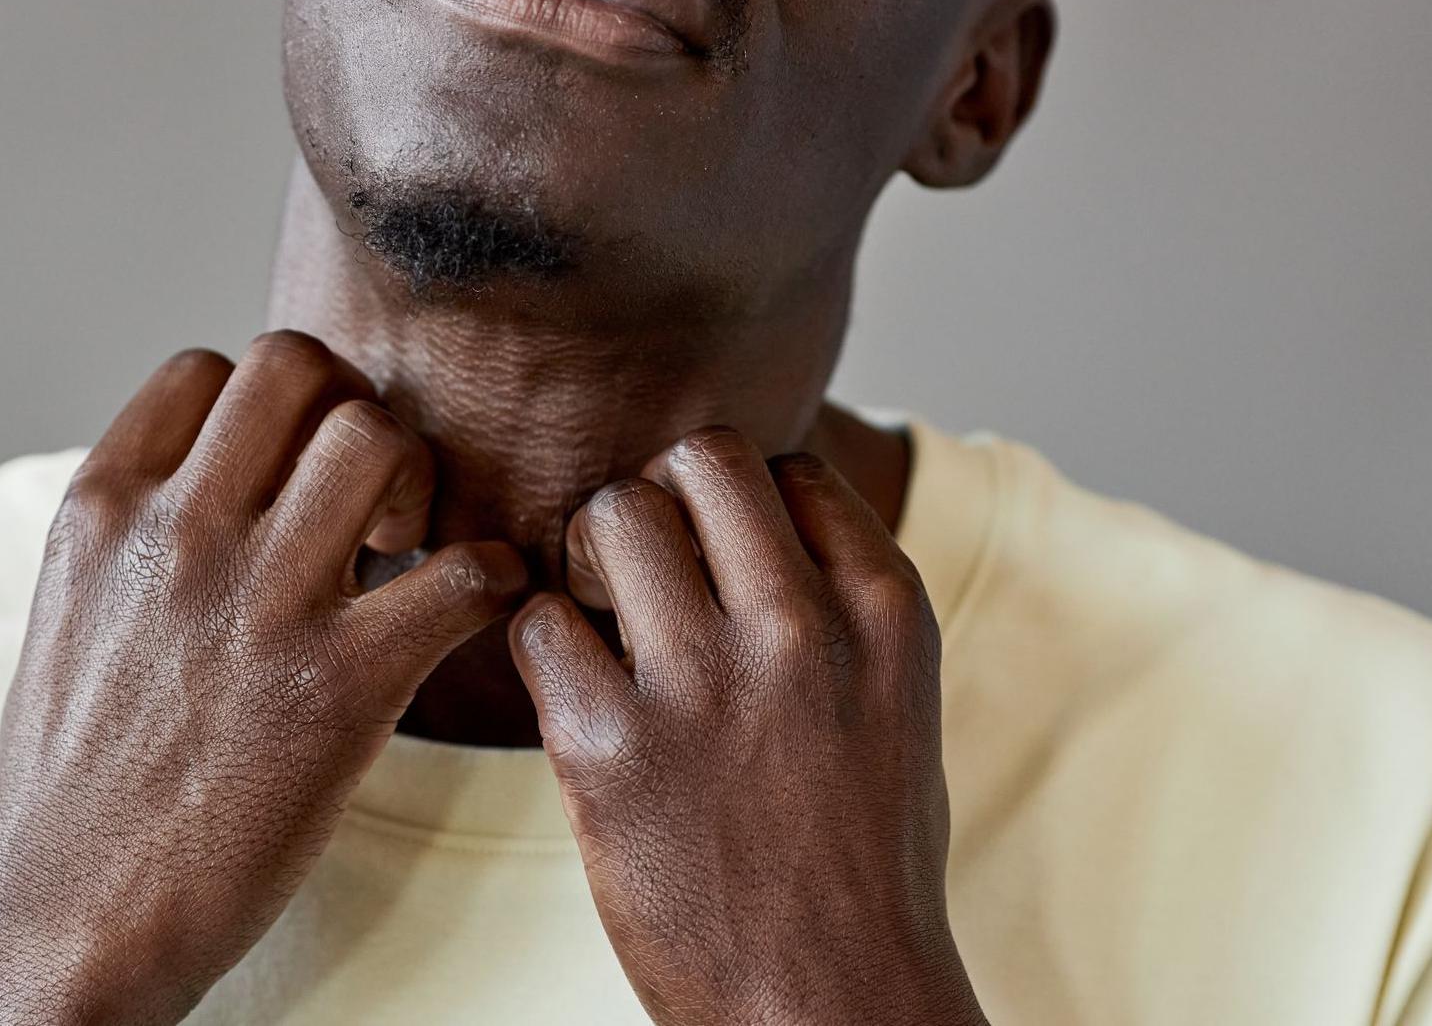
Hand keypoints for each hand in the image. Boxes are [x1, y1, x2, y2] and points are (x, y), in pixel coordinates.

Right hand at [0, 331, 528, 1025]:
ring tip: (405, 552)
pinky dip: (492, 576)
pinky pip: (463, 571)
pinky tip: (473, 608)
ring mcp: (261, 604)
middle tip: (364, 497)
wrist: (67, 919)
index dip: (269, 405)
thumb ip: (139, 532)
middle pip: (298, 364)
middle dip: (348, 410)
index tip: (287, 471)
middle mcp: (178, 535)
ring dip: (414, 479)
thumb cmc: (75, 782)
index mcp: (102, 512)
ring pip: (376, 436)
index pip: (208, 367)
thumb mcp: (73, 615)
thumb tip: (220, 474)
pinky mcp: (341, 687)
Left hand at [511, 428, 985, 1025]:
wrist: (830, 1004)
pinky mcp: (610, 749)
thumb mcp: (895, 705)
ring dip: (591, 557)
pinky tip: (575, 697)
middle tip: (641, 573)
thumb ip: (839, 606)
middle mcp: (800, 629)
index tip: (720, 566)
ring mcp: (704, 685)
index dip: (739, 509)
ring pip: (612, 514)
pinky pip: (537, 623)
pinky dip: (542, 647)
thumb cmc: (862, 863)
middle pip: (698, 461)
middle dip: (659, 501)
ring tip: (602, 626)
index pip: (788, 470)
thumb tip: (761, 527)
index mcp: (883, 612)